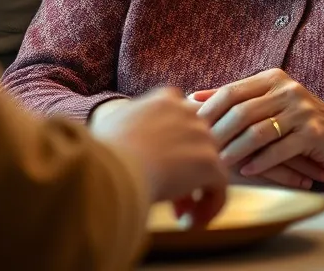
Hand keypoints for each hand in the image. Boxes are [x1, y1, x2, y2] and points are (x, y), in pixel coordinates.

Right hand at [90, 88, 227, 225]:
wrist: (112, 165)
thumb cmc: (104, 151)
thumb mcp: (115, 124)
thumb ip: (130, 123)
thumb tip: (121, 134)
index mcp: (166, 99)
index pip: (182, 121)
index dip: (173, 149)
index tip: (157, 170)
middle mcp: (189, 112)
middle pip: (196, 145)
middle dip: (185, 172)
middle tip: (171, 198)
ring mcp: (202, 136)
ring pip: (209, 167)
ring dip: (195, 192)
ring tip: (180, 215)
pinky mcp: (210, 162)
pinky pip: (220, 189)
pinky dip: (209, 208)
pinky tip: (189, 223)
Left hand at [193, 69, 323, 185]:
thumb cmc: (300, 122)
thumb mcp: (269, 104)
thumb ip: (236, 100)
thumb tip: (194, 99)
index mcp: (272, 79)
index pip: (232, 91)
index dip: (209, 110)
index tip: (190, 129)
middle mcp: (287, 89)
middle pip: (242, 111)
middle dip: (219, 133)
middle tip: (201, 152)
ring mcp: (301, 110)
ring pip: (259, 131)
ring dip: (236, 150)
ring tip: (220, 165)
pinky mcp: (314, 133)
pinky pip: (279, 149)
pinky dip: (260, 162)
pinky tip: (247, 171)